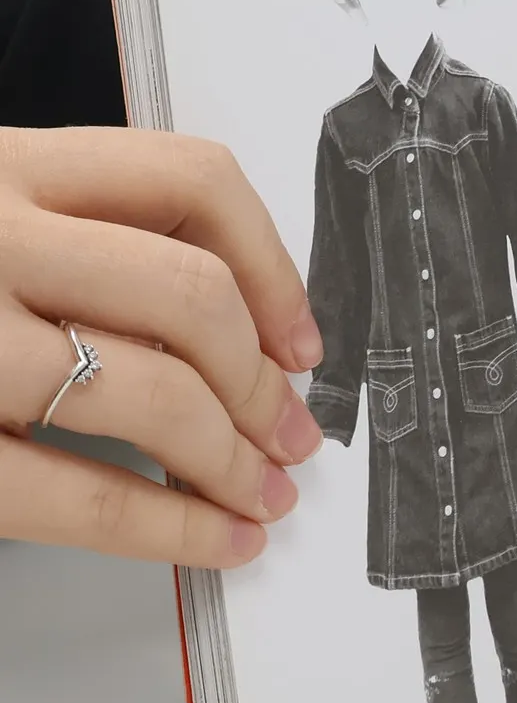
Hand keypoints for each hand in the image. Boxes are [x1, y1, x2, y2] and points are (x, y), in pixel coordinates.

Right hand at [0, 128, 323, 566]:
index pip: (190, 180)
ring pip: (148, 390)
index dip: (273, 265)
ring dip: (231, 456)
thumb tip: (229, 327)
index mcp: (3, 163)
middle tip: (292, 432)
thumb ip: (72, 237)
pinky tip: (212, 539)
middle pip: (190, 294)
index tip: (301, 335)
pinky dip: (167, 525)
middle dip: (262, 380)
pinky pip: (75, 489)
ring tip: (261, 492)